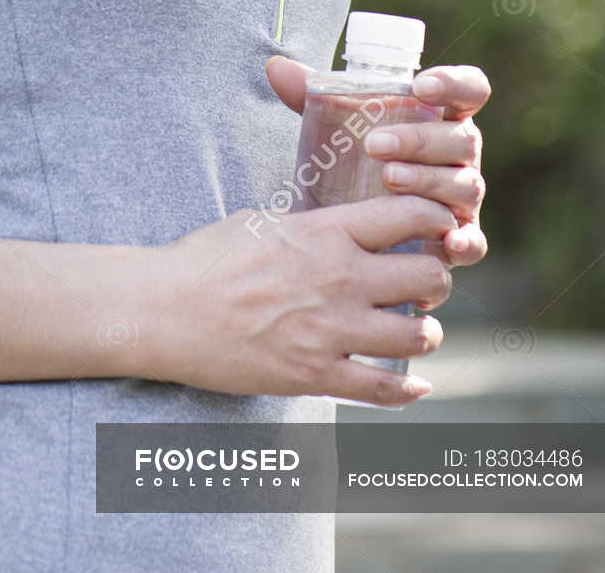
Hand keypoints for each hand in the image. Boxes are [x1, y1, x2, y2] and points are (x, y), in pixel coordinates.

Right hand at [148, 195, 454, 405]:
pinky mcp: (316, 375)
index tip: (438, 227)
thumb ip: (311, 225)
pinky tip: (413, 384)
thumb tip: (338, 224)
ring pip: (419, 334)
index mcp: (325, 232)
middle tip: (423, 285)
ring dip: (424, 332)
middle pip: (429, 276)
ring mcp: (331, 330)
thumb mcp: (263, 221)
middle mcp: (339, 277)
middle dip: (434, 280)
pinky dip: (407, 389)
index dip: (437, 218)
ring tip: (413, 329)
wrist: (166, 310)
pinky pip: (384, 388)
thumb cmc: (207, 259)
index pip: (410, 214)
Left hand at [266, 56, 489, 268]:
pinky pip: (475, 241)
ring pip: (464, 185)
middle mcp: (460, 154)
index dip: (454, 83)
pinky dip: (465, 242)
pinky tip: (447, 242)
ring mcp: (463, 196)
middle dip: (420, 140)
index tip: (420, 85)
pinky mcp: (462, 237)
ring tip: (386, 179)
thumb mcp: (335, 123)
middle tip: (375, 144)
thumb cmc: (356, 157)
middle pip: (462, 139)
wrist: (363, 221)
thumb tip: (276, 67)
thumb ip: (311, 94)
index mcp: (441, 116)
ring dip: (428, 182)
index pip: (468, 90)